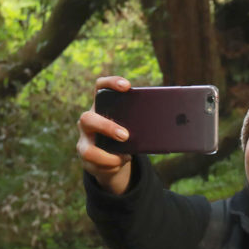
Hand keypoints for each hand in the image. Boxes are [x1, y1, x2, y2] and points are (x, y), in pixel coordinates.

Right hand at [77, 76, 132, 193]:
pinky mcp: (85, 157)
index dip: (111, 83)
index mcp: (101, 107)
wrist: (114, 159)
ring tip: (124, 156)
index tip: (127, 86)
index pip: (100, 87)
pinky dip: (110, 165)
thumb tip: (164, 124)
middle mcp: (88, 121)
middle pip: (88, 118)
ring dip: (106, 156)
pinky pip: (94, 165)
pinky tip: (120, 162)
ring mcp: (84, 140)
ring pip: (86, 149)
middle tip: (125, 136)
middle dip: (107, 127)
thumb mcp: (133, 128)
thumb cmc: (125, 138)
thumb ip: (141, 123)